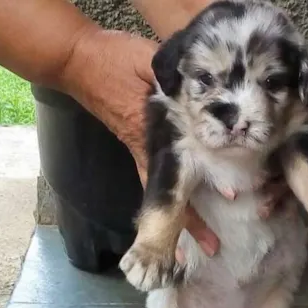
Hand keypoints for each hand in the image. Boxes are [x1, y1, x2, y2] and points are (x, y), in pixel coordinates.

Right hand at [59, 29, 290, 260]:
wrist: (77, 59)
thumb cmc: (113, 59)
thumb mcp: (147, 60)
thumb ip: (176, 73)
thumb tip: (205, 84)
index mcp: (152, 133)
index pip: (179, 169)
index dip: (201, 185)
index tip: (229, 197)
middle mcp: (147, 148)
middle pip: (171, 194)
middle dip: (191, 222)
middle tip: (213, 248)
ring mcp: (141, 148)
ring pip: (165, 192)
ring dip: (182, 218)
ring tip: (199, 246)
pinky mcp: (138, 143)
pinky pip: (156, 178)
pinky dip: (170, 198)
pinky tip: (182, 212)